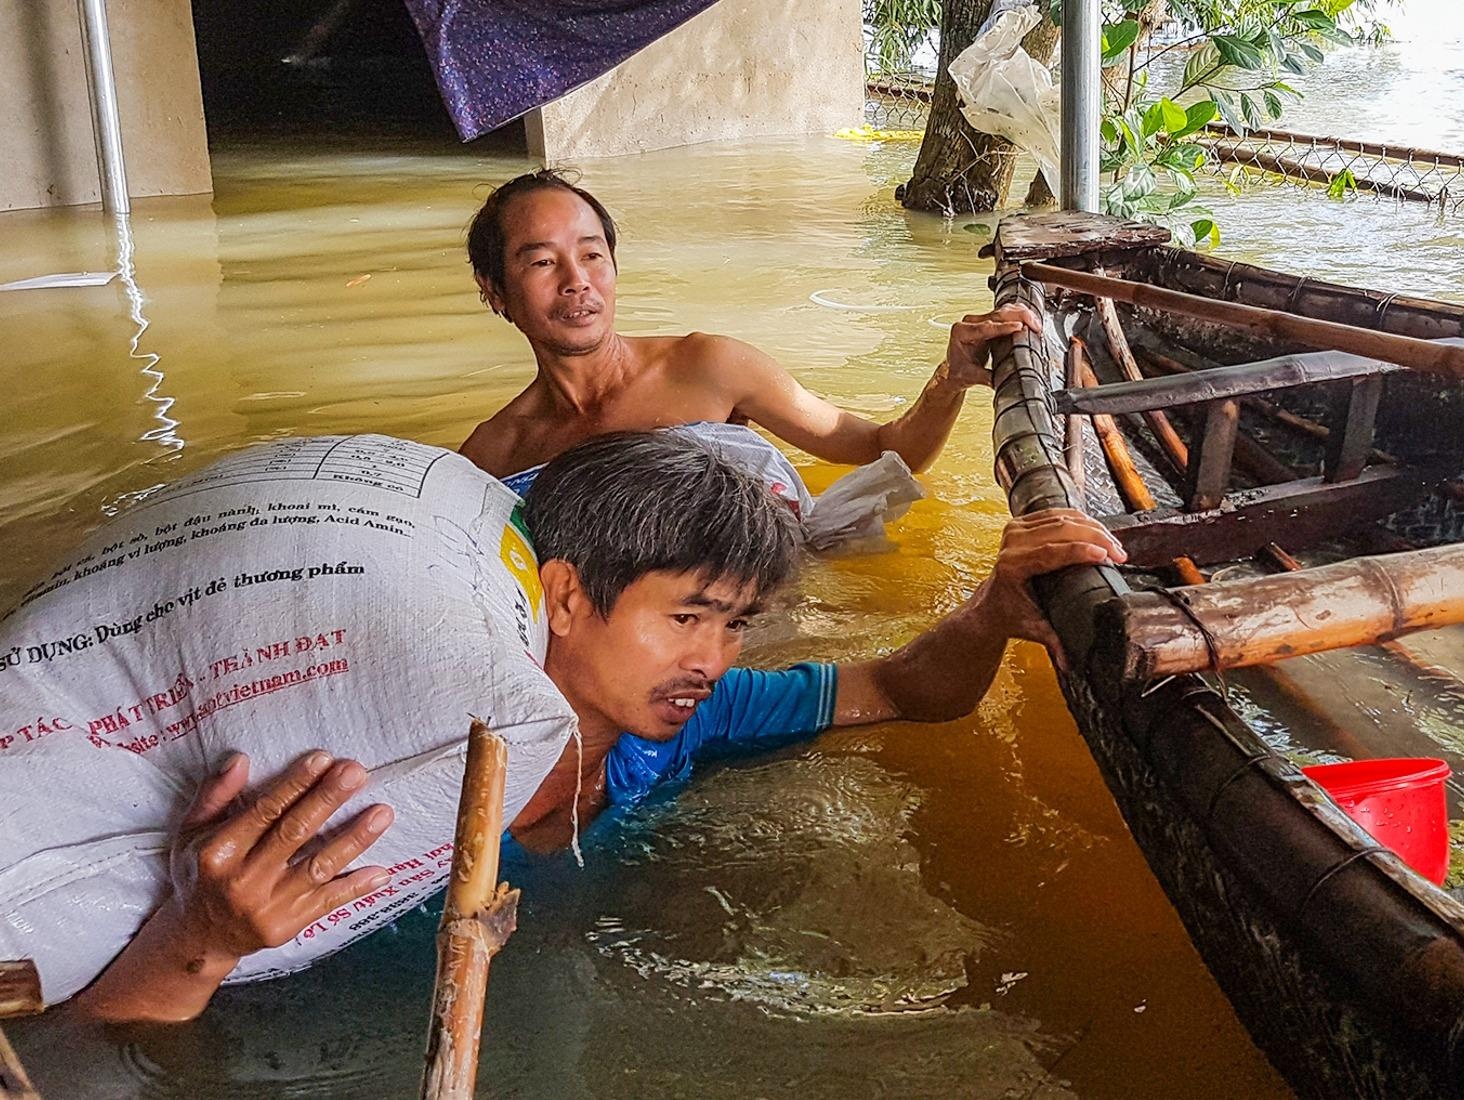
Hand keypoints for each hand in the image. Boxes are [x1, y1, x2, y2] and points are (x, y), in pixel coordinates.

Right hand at [168, 751, 394, 963]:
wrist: (200, 937)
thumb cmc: (200, 872)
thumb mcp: (192, 832)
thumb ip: (215, 795)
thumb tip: (239, 759)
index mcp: (219, 852)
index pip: (264, 811)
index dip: (295, 784)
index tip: (324, 759)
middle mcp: (242, 880)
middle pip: (295, 833)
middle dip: (328, 799)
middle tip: (356, 772)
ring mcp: (267, 907)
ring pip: (318, 867)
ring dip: (354, 839)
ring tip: (383, 812)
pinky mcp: (286, 926)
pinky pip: (327, 903)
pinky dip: (355, 887)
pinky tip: (382, 871)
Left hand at [939, 304, 1041, 389]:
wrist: (955, 369)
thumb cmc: (959, 371)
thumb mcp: (972, 376)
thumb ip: (985, 377)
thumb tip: (1000, 380)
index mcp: (961, 332)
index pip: (986, 327)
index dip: (1005, 327)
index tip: (1020, 327)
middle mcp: (969, 322)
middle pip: (998, 314)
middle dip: (1019, 317)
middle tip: (1035, 326)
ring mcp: (979, 319)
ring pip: (1004, 310)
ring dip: (1022, 314)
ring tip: (1036, 324)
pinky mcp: (989, 320)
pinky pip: (1006, 313)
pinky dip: (1020, 315)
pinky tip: (1031, 320)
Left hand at [979, 508, 1126, 669]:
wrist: (991, 604)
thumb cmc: (1012, 614)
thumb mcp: (1034, 629)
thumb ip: (1053, 642)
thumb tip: (1070, 664)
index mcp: (1012, 566)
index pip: (1050, 552)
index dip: (1080, 551)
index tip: (1106, 557)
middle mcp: (1011, 543)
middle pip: (1060, 530)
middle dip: (1096, 538)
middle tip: (1119, 554)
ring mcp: (1015, 530)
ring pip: (1061, 518)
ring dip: (1093, 528)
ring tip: (1115, 544)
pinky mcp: (1021, 522)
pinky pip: (1055, 513)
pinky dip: (1080, 519)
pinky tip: (1099, 529)